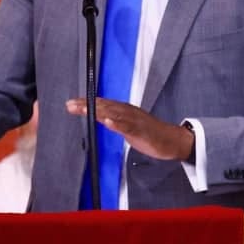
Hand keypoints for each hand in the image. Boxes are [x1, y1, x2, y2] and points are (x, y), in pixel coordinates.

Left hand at [65, 98, 194, 161]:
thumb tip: (100, 118)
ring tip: (83, 110)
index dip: (86, 103)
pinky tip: (107, 122)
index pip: (102, 104)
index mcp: (124, 110)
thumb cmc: (150, 133)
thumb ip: (114, 121)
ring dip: (97, 111)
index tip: (71, 104)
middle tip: (70, 105)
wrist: (172, 140)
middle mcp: (128, 112)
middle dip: (87, 105)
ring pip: (113, 113)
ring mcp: (134, 120)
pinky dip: (117, 123)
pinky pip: (128, 126)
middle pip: (104, 106)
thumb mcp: (128, 126)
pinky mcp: (141, 131)